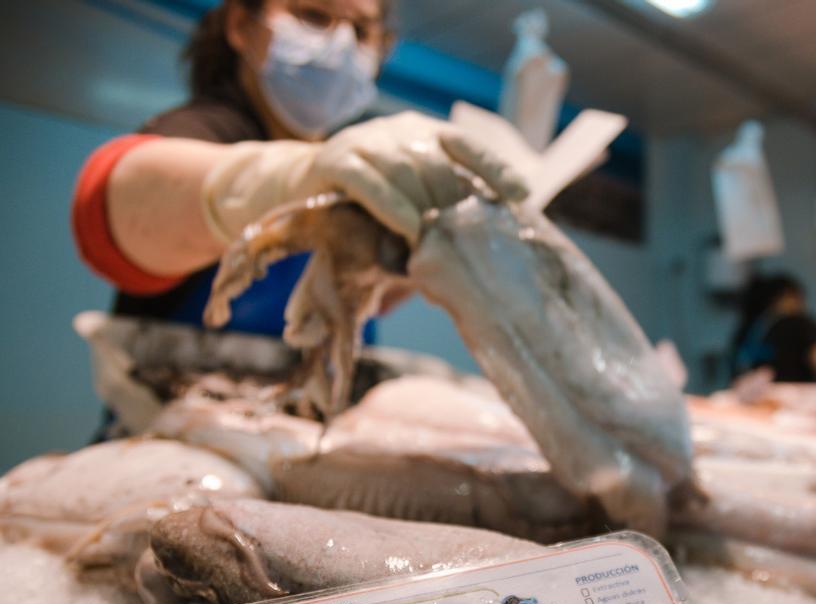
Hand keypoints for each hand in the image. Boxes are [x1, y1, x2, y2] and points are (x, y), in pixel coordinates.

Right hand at [201, 111, 527, 245]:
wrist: (293, 190)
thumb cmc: (363, 210)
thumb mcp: (408, 211)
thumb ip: (440, 224)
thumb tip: (484, 260)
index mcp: (423, 134)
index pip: (468, 145)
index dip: (496, 168)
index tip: (522, 195)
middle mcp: (398, 131)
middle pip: (438, 162)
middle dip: (458, 200)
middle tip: (475, 237)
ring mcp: (364, 141)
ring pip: (405, 169)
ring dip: (426, 206)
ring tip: (442, 240)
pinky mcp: (333, 160)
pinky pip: (368, 181)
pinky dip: (392, 205)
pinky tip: (409, 229)